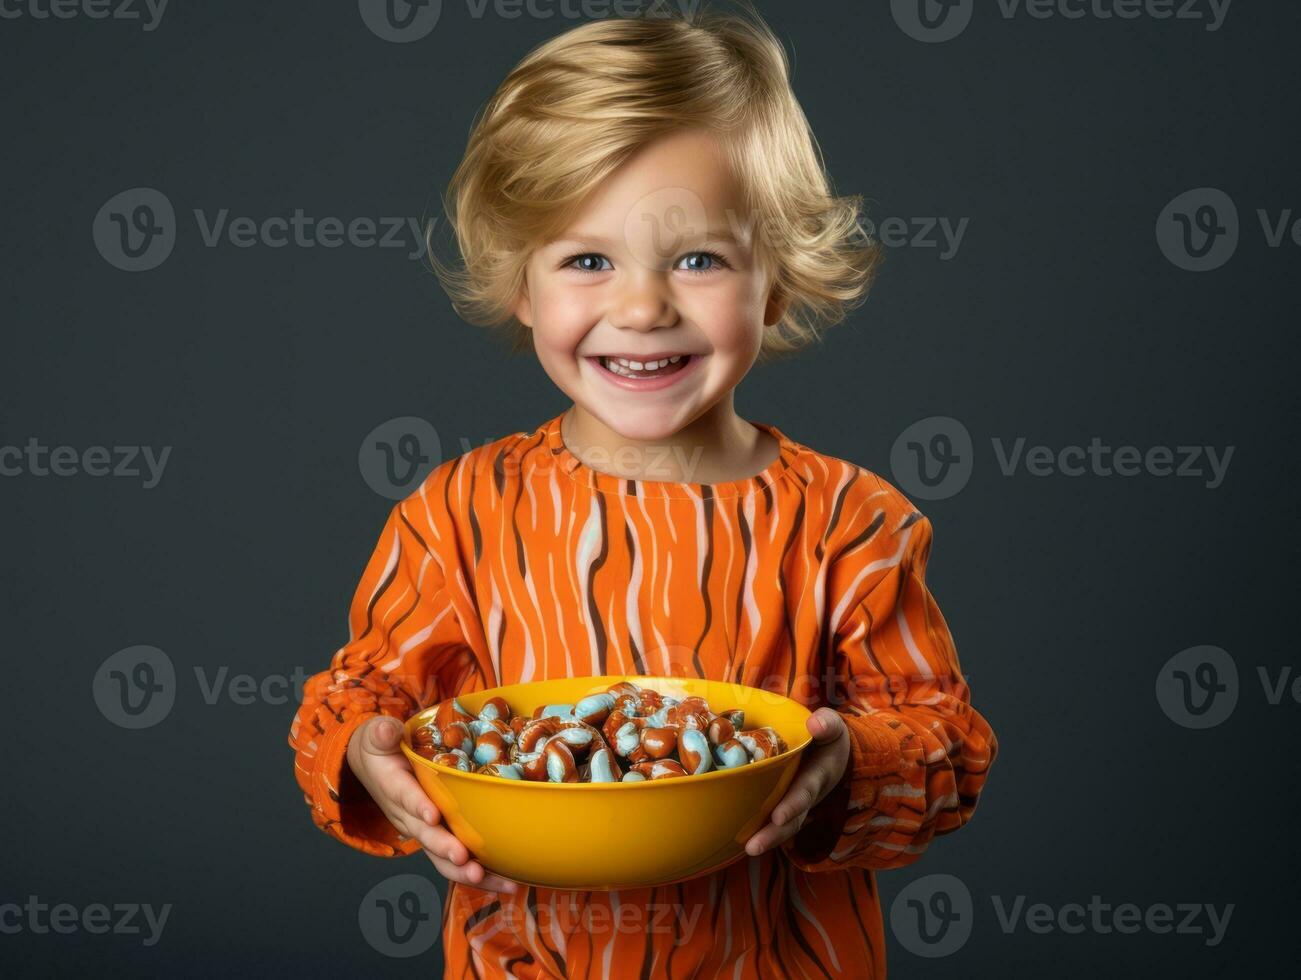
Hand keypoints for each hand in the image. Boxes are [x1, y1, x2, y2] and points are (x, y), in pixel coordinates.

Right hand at [346, 715, 520, 894]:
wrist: (373, 769)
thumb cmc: (381, 749)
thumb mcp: (376, 736)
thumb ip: (381, 733)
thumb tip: (386, 727)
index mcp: (393, 787)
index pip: (404, 796)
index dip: (418, 806)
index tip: (432, 816)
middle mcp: (407, 815)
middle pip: (426, 836)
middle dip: (445, 849)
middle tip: (464, 859)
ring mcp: (423, 829)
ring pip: (442, 857)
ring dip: (465, 871)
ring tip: (490, 880)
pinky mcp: (439, 836)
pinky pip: (457, 858)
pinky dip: (481, 873)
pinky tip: (507, 881)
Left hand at [743, 708, 848, 856]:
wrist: (834, 751)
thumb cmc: (827, 736)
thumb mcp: (832, 727)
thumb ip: (827, 724)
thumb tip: (815, 724)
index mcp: (818, 774)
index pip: (805, 791)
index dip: (793, 805)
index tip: (778, 816)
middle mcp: (807, 794)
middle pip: (792, 819)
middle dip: (774, 834)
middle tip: (753, 847)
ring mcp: (797, 803)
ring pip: (783, 826)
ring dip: (766, 839)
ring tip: (747, 849)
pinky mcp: (784, 804)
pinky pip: (773, 821)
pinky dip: (760, 831)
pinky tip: (739, 840)